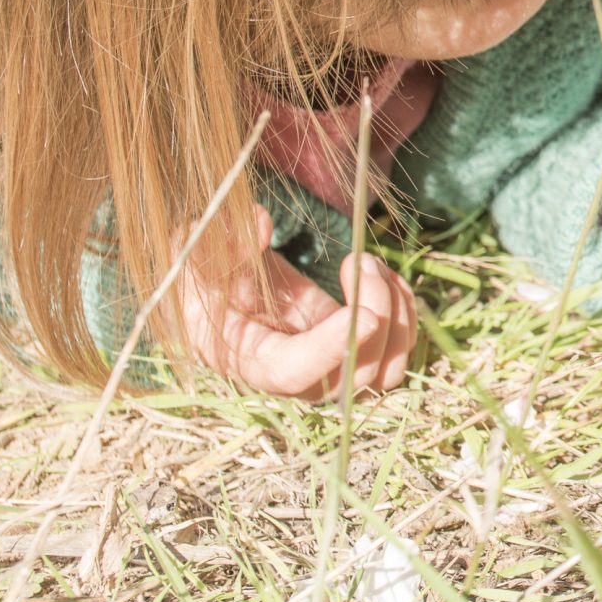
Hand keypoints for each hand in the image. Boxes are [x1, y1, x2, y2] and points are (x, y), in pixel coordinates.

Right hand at [170, 206, 416, 399]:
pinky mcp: (349, 345)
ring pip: (384, 372)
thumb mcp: (198, 249)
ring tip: (372, 265)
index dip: (330, 350)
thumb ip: (222, 238)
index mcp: (245, 356)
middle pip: (352, 378)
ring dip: (397, 318)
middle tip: (361, 261)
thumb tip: (259, 223)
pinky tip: (381, 273)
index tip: (365, 315)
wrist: (218, 282)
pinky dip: (403, 312)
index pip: (292, 373)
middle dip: (375, 317)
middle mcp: (291, 374)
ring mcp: (326, 364)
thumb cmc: (202, 269)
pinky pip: (395, 350)